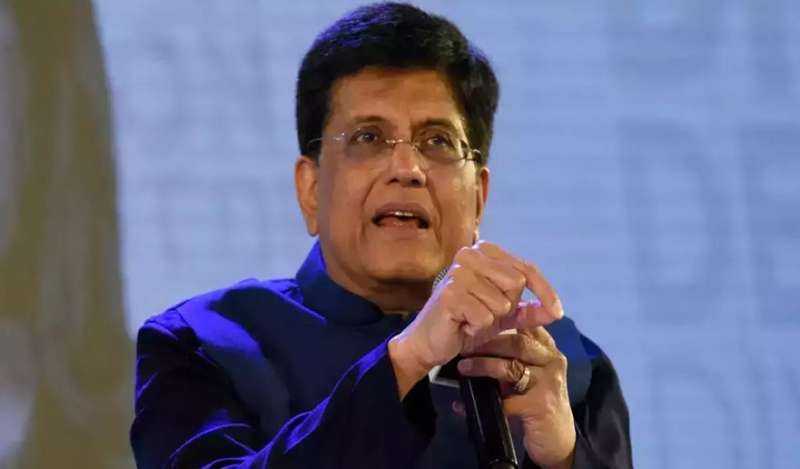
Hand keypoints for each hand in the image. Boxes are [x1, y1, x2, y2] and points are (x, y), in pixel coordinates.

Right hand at [388, 240, 563, 395]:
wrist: (431, 342)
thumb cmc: (467, 322)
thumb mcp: (505, 315)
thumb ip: (531, 311)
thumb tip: (558, 312)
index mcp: (484, 251)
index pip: (526, 268)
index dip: (545, 291)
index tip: (558, 312)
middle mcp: (470, 254)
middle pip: (516, 283)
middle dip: (507, 307)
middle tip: (484, 312)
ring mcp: (459, 272)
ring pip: (502, 303)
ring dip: (491, 319)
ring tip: (470, 318)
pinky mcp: (450, 293)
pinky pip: (485, 317)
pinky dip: (477, 328)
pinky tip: (462, 324)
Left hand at [456, 326, 575, 467]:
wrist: (557, 440)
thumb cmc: (539, 401)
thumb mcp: (531, 373)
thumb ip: (514, 356)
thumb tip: (477, 342)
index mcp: (549, 350)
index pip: (528, 325)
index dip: (504, 320)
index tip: (479, 322)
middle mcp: (553, 361)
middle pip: (518, 343)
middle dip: (487, 344)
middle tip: (464, 347)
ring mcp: (548, 383)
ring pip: (511, 368)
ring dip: (483, 366)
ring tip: (464, 368)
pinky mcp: (540, 405)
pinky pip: (506, 400)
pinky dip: (483, 400)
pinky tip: (465, 404)